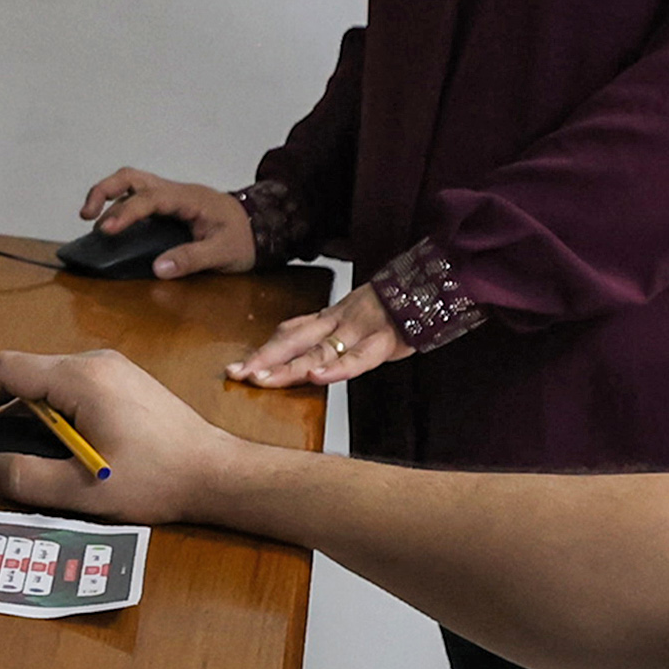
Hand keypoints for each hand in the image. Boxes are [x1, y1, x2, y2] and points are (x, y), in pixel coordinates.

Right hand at [0, 348, 232, 525]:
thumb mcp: (84, 490)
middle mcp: (96, 363)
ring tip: (15, 449)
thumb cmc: (158, 479)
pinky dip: (51, 411)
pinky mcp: (126, 384)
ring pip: (49, 382)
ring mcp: (114, 370)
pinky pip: (72, 388)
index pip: (7, 369)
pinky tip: (56, 445)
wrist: (218, 473)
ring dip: (25, 412)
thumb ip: (27, 479)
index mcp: (81, 380)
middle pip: (27, 373)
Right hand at [77, 168, 258, 279]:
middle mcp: (175, 191)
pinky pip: (138, 197)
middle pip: (131, 177)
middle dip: (104, 191)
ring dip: (108, 195)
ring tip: (91, 220)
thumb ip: (191, 259)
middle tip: (86, 216)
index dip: (125, 212)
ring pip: (131, 182)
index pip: (149, 199)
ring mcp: (171, 196)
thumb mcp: (223, 253)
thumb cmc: (245, 238)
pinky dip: (119, 205)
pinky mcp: (169, 205)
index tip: (106, 230)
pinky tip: (112, 224)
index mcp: (188, 199)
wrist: (263, 225)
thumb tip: (157, 268)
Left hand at [234, 284, 406, 392]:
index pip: (290, 334)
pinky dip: (336, 368)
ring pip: (318, 351)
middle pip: (294, 342)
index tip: (237, 368)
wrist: (431, 288)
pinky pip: (356, 358)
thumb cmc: (392, 310)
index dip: (264, 350)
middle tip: (237, 373)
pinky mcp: (382, 341)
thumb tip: (302, 358)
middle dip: (264, 359)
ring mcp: (359, 330)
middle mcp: (338, 322)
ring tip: (263, 379)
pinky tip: (316, 378)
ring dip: (289, 367)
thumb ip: (331, 335)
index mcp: (330, 318)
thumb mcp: (356, 319)